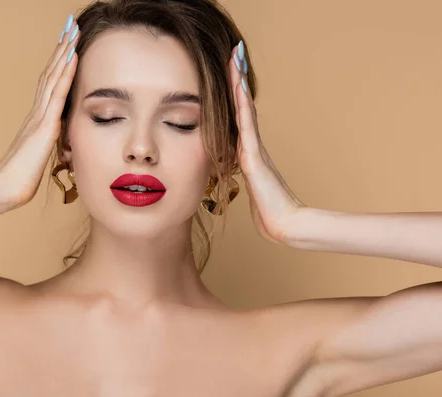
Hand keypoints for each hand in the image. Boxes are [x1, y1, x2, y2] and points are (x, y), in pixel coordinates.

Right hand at [0, 19, 79, 208]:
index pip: (49, 84)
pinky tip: (73, 57)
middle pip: (50, 72)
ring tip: (71, 31)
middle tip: (68, 26)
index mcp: (37, 118)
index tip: (66, 42)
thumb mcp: (39, 155)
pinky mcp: (45, 126)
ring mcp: (40, 116)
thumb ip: (48, 143)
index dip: (58, 62)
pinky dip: (66, 74)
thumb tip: (57, 140)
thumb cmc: (21, 177)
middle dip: (60, 48)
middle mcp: (37, 112)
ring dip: (63, 53)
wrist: (7, 187)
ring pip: (53, 77)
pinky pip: (57, 94)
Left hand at [227, 43, 305, 243]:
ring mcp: (252, 149)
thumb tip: (240, 175)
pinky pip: (244, 125)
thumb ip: (247, 178)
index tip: (231, 72)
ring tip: (235, 58)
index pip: (239, 116)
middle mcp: (251, 145)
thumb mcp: (253, 189)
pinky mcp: (252, 157)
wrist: (284, 224)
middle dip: (237, 78)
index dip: (235, 94)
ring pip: (243, 109)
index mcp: (248, 152)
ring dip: (238, 83)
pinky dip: (240, 105)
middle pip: (242, 105)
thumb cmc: (269, 212)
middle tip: (235, 52)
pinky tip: (236, 87)